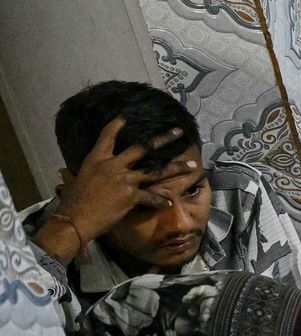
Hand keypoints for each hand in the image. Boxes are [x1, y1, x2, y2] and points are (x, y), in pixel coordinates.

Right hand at [52, 119, 197, 242]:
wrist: (75, 220)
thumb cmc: (72, 201)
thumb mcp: (75, 180)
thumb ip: (81, 173)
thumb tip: (71, 173)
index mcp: (97, 159)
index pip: (107, 136)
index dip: (117, 124)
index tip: (126, 116)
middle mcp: (112, 165)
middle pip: (142, 148)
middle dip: (163, 139)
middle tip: (179, 132)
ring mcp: (124, 180)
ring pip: (156, 171)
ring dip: (176, 168)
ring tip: (193, 164)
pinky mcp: (131, 196)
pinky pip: (152, 197)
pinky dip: (160, 201)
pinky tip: (169, 203)